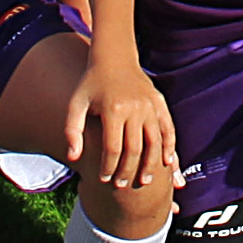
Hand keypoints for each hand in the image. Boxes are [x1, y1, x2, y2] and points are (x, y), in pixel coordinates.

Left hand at [62, 54, 176, 192]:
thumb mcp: (75, 104)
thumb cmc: (91, 84)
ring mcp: (150, 106)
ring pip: (155, 142)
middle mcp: (134, 108)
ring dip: (151, 164)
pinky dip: (170, 146)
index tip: (104, 179)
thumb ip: (72, 130)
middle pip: (134, 149)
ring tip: (146, 181)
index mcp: (113, 110)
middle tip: (122, 186)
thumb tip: (73, 157)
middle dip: (128, 170)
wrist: (114, 57)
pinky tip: (168, 162)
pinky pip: (168, 128)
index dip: (109, 167)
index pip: (113, 148)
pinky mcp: (159, 103)